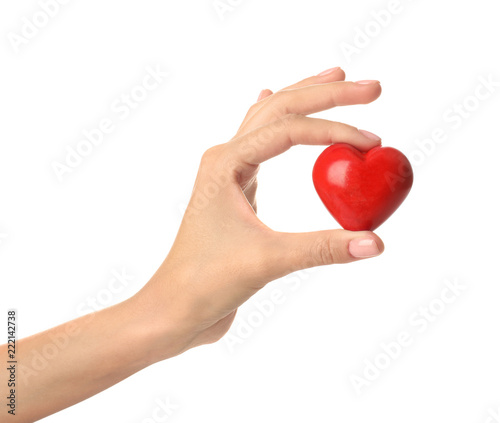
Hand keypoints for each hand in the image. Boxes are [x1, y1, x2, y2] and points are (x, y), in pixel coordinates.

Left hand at [137, 68, 384, 359]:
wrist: (174, 308)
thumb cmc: (205, 282)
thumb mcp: (268, 261)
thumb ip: (323, 248)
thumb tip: (376, 242)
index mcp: (226, 163)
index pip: (289, 130)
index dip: (335, 131)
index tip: (372, 144)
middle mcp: (226, 159)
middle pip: (280, 110)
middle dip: (326, 94)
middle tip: (371, 87)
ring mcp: (229, 174)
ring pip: (270, 121)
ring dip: (303, 99)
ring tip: (335, 78)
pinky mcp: (237, 192)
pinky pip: (260, 145)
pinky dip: (278, 123)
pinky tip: (271, 102)